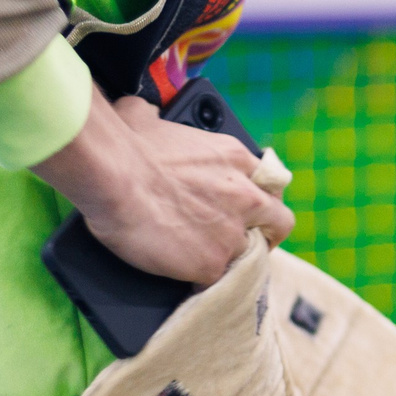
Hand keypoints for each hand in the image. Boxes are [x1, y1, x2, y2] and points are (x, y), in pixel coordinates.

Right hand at [31, 90, 295, 284]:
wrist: (114, 174)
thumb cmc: (126, 143)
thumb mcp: (149, 117)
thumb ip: (157, 119)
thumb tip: (145, 115)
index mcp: (235, 158)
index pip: (267, 182)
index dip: (257, 197)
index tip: (244, 206)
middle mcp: (244, 195)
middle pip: (280, 222)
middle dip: (266, 234)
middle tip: (243, 242)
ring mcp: (232, 232)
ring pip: (251, 257)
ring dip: (232, 260)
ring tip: (206, 264)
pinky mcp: (211, 263)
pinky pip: (217, 280)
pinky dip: (201, 280)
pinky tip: (185, 278)